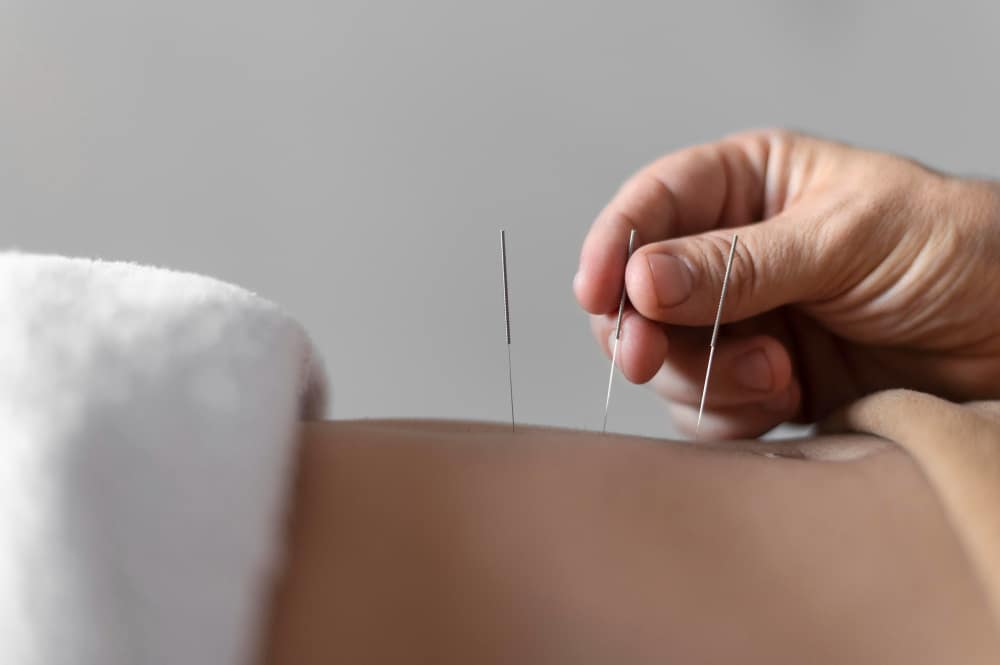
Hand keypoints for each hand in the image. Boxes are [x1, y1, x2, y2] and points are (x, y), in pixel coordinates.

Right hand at [574, 129, 999, 438]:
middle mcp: (732, 253)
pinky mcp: (759, 381)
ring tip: (775, 374)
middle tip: (651, 356)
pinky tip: (783, 398)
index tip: (597, 291)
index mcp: (749, 187)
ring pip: (665, 358)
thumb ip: (739, 263)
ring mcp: (743, 321)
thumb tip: (641, 278)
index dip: (613, 245)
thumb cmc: (953, 249)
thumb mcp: (847, 238)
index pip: (654, 204)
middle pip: (638, 293)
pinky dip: (727, 413)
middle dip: (644, 329)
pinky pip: (704, 406)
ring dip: (703, 377)